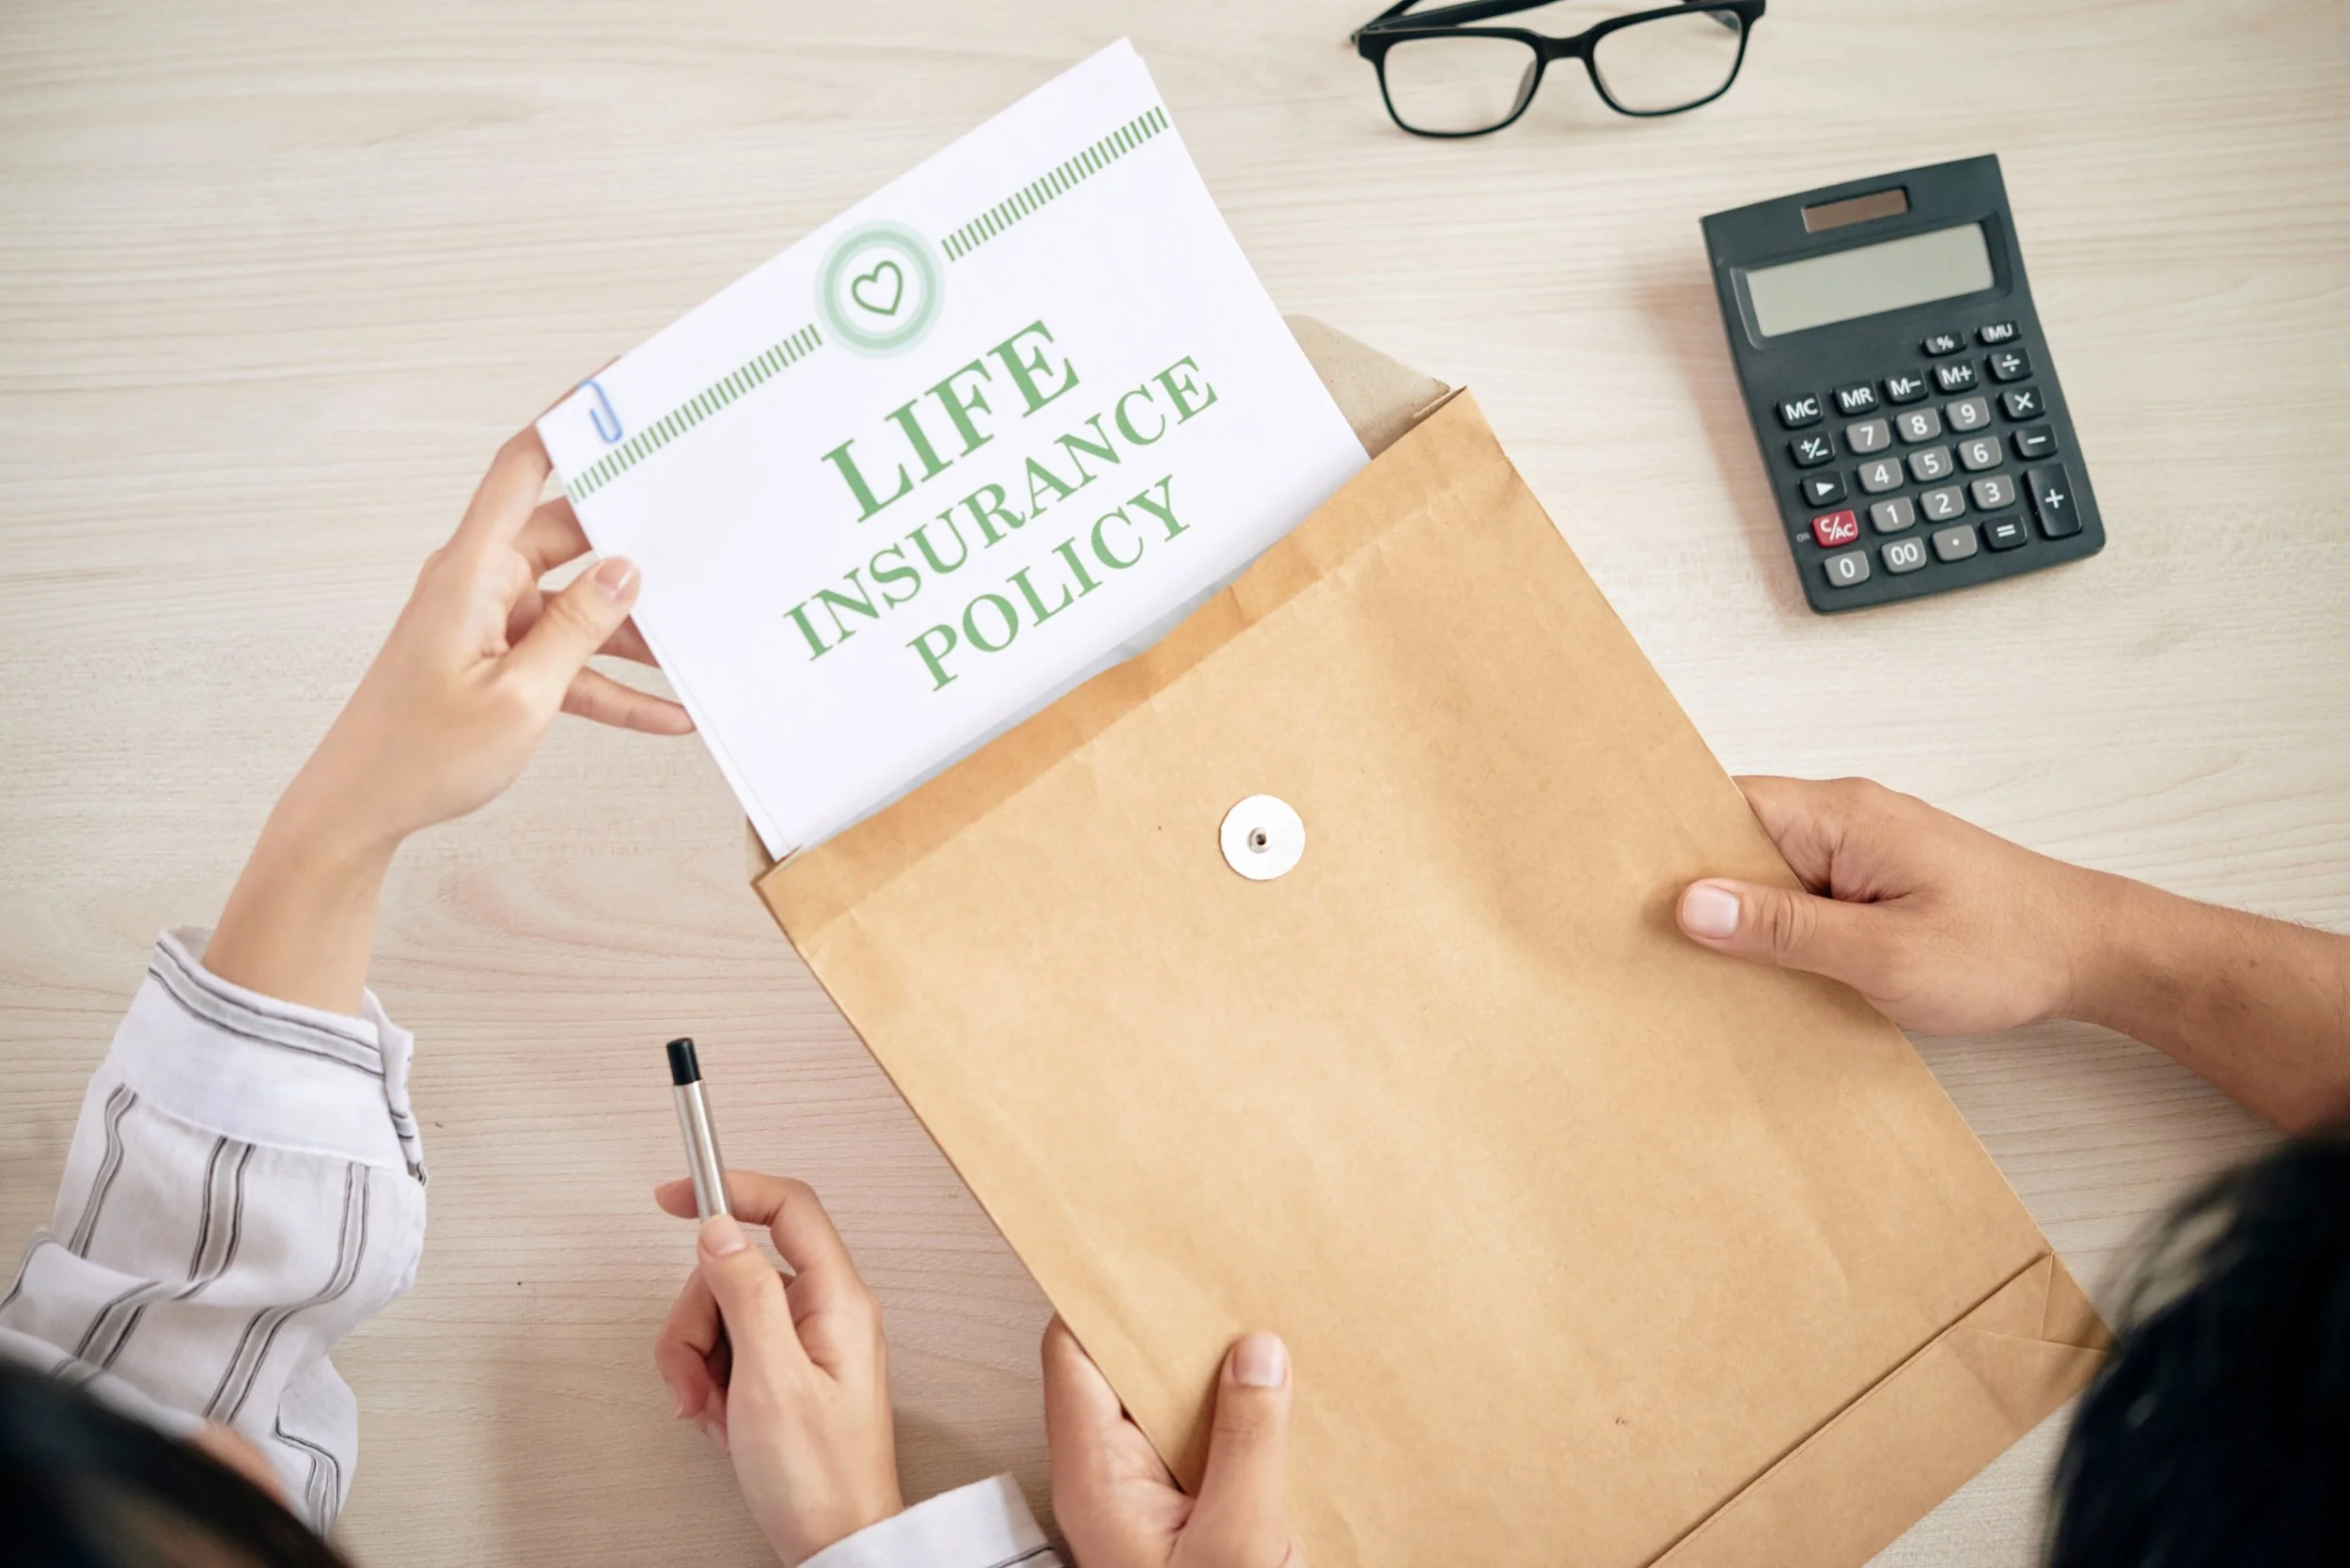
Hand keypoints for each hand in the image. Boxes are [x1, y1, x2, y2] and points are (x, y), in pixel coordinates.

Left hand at [205, 427, 690, 1010]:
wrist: (358, 811)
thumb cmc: (420, 756)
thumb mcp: (520, 696)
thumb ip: (579, 628)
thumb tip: (626, 570)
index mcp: (471, 571)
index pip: (522, 467)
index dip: (569, 420)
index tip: (618, 386)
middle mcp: (479, 584)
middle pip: (568, 537)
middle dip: (632, 539)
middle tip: (694, 526)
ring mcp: (489, 623)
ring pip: (577, 605)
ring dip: (632, 631)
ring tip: (693, 647)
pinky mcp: (497, 663)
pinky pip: (567, 661)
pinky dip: (610, 684)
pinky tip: (666, 713)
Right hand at [653, 1173, 901, 1565]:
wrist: (837, 1542)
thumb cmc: (819, 1477)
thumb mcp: (770, 1380)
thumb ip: (745, 1295)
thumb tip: (720, 1229)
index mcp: (837, 1299)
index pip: (788, 1208)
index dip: (731, 1190)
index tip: (675, 1195)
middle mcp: (826, 1311)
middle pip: (737, 1269)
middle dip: (697, 1321)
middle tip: (695, 1379)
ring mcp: (806, 1342)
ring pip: (724, 1313)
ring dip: (700, 1362)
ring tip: (714, 1411)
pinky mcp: (788, 1371)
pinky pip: (730, 1351)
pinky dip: (712, 1383)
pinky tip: (725, 1419)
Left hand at [1044, 1317, 1302, 1567]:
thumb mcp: (1237, 1544)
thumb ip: (1247, 1445)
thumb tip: (1257, 1356)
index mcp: (1096, 1482)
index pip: (1074, 1358)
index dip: (1107, 1303)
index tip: (1153, 1264)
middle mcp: (1111, 1483)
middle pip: (1126, 1373)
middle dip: (1175, 1330)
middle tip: (1226, 1292)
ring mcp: (1149, 1499)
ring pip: (1171, 1407)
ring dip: (1216, 1374)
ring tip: (1265, 1341)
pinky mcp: (1191, 1515)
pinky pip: (1206, 1444)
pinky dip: (1239, 1416)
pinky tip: (1278, 1405)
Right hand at [1673, 776, 2101, 1033]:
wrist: (2094, 955)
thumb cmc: (2007, 948)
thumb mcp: (1885, 952)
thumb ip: (1785, 927)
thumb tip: (1693, 903)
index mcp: (1840, 815)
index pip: (1723, 803)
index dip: (1666, 835)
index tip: (1618, 874)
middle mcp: (1845, 817)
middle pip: (1735, 838)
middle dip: (1692, 884)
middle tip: (1645, 935)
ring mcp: (1860, 848)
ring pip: (1766, 870)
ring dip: (1739, 914)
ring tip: (1698, 961)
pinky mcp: (1872, 880)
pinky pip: (1800, 892)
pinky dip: (1777, 927)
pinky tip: (1765, 969)